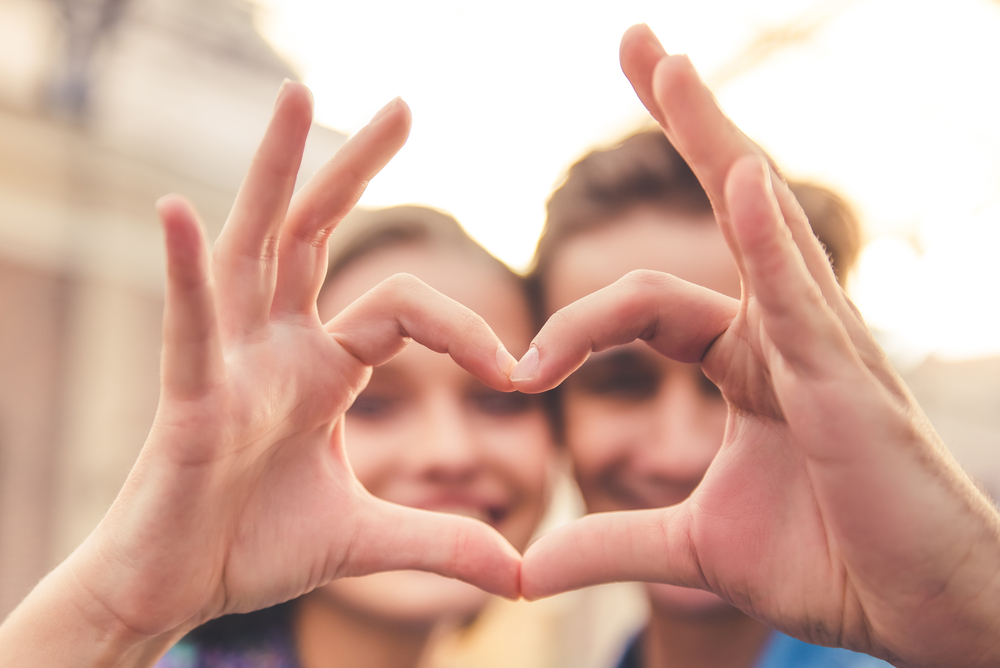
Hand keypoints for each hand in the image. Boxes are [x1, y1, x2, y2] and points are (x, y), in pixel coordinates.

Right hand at [0, 82, 519, 666]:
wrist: (177, 594)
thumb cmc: (252, 549)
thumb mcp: (365, 540)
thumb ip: (439, 543)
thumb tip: (520, 573)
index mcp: (321, 368)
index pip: (402, 311)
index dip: (464, 330)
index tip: (517, 369)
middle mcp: (276, 347)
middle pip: (316, 235)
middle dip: (355, 168)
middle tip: (404, 105)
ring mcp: (229, 365)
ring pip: (254, 249)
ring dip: (275, 173)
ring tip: (298, 96)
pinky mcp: (188, 402)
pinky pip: (188, 328)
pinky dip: (186, 273)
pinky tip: (177, 212)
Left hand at [514, 25, 999, 667]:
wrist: (914, 614)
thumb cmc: (827, 561)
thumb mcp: (691, 549)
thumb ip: (608, 542)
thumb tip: (521, 568)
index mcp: (745, 361)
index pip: (645, 304)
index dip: (574, 327)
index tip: (521, 371)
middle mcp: (782, 333)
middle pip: (726, 208)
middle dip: (686, 126)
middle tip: (641, 46)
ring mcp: (819, 347)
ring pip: (761, 227)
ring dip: (716, 141)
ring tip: (671, 66)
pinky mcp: (845, 383)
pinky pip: (798, 298)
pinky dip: (767, 238)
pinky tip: (739, 174)